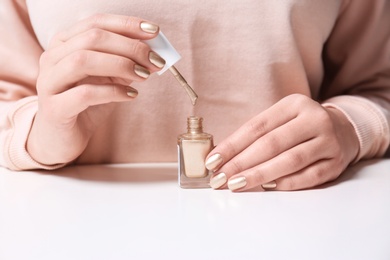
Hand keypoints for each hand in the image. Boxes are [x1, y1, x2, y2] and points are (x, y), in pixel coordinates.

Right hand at [27, 14, 165, 164]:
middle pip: (92, 38)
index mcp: (64, 43)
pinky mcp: (54, 108)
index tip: (154, 31)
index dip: (126, 24)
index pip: (95, 22)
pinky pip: (84, 94)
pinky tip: (131, 96)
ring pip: (83, 61)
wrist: (63, 138)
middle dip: (130, 47)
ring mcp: (49, 82)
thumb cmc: (87, 104)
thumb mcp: (108, 78)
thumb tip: (152, 51)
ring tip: (144, 75)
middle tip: (155, 60)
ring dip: (121, 65)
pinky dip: (113, 92)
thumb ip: (124, 62)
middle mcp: (52, 58)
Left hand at [205, 94, 359, 191]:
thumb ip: (256, 134)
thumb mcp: (281, 118)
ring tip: (236, 184)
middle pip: (271, 144)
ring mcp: (328, 141)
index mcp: (294, 104)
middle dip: (241, 163)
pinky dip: (286, 183)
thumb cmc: (300, 126)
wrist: (343, 129)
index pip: (257, 126)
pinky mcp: (336, 162)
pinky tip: (267, 187)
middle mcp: (314, 119)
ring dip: (259, 175)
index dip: (232, 145)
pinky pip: (308, 176)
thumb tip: (223, 158)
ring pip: (290, 160)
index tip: (212, 161)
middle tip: (220, 178)